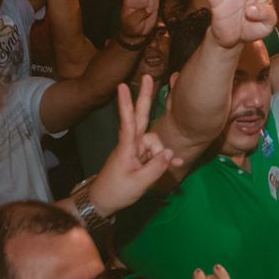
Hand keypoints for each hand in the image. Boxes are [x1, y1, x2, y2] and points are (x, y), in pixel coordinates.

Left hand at [87, 76, 188, 216]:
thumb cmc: (117, 191)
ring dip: (163, 151)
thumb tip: (169, 153)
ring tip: (174, 164)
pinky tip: (175, 163)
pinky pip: (155, 152)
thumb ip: (156, 167)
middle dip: (145, 97)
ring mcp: (135, 149)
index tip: (122, 86)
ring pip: (155, 141)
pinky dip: (164, 158)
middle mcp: (131, 144)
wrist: (103, 202)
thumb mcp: (139, 183)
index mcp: (127, 147)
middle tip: (147, 76)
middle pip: (140, 116)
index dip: (126, 104)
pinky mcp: (139, 156)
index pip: (128, 122)